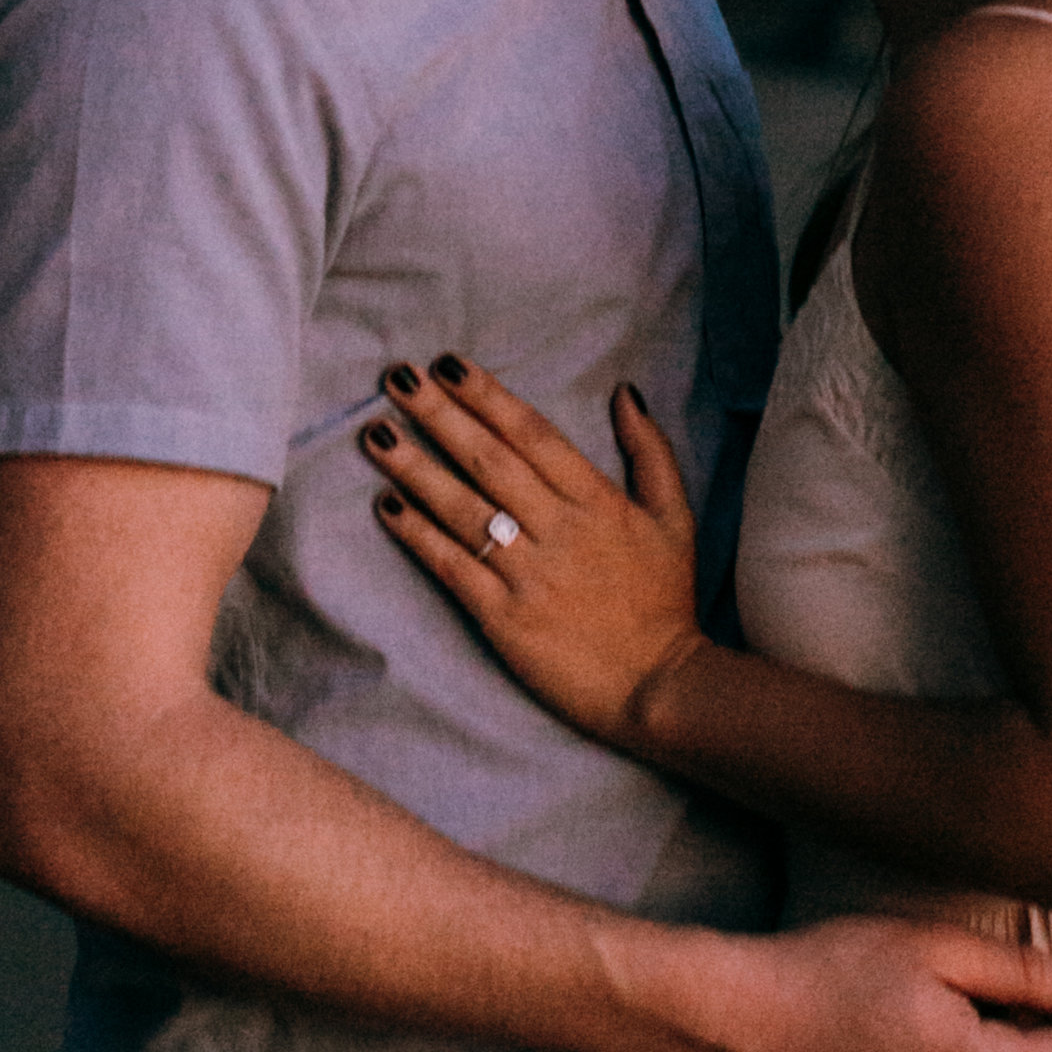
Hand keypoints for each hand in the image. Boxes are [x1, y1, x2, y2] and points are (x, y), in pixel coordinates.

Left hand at [364, 357, 702, 750]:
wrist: (657, 687)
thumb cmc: (665, 601)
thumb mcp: (675, 518)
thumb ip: (650, 451)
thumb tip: (624, 393)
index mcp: (597, 500)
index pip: (532, 434)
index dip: (487, 395)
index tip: (447, 365)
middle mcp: (558, 529)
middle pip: (488, 459)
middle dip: (439, 415)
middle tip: (397, 378)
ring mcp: (528, 574)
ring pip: (463, 508)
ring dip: (415, 468)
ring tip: (376, 434)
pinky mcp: (504, 618)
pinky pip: (453, 567)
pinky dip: (418, 535)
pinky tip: (387, 506)